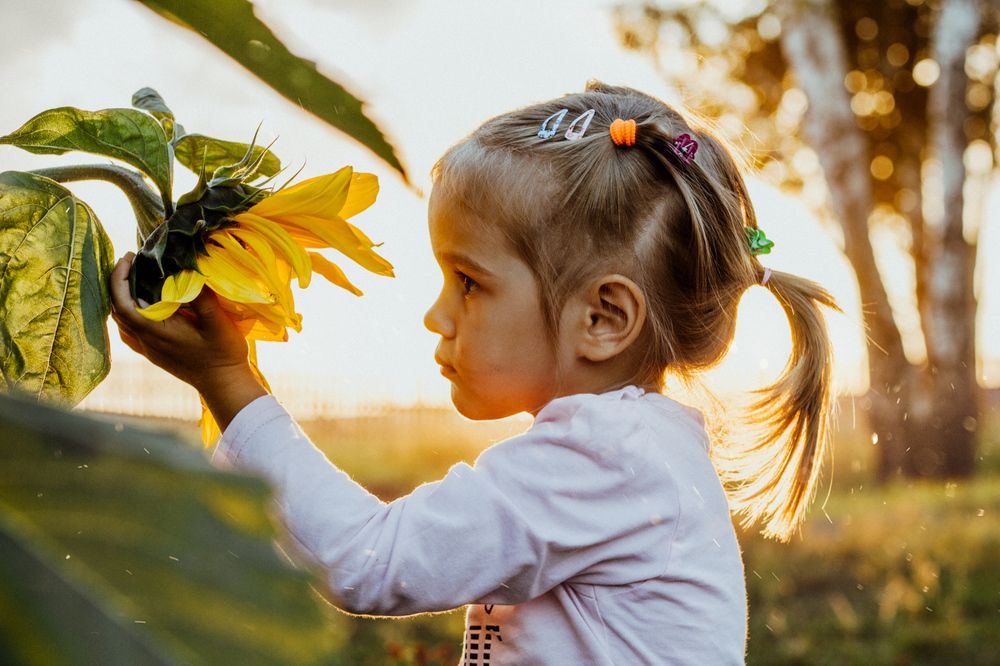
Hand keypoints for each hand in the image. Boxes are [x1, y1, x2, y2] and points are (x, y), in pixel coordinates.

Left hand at [110, 253, 266, 429]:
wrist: (224, 384)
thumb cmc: (223, 353)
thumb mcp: (217, 322)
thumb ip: (200, 296)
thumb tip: (187, 272)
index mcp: (157, 331)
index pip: (123, 303)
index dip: (119, 278)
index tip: (128, 257)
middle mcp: (147, 341)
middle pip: (117, 310)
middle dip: (119, 283)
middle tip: (132, 262)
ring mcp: (149, 350)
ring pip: (122, 322)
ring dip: (122, 298)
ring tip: (135, 279)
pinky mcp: (154, 354)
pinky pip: (130, 332)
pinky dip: (128, 315)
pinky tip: (140, 307)